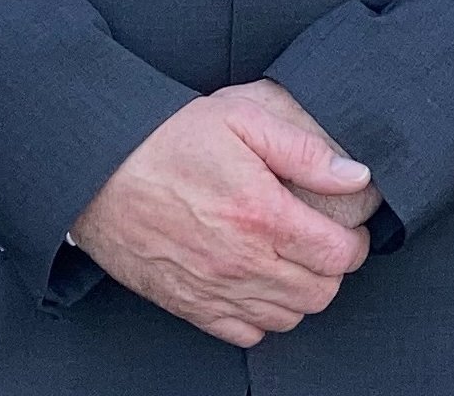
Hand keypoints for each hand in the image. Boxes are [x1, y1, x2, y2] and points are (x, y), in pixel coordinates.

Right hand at [69, 89, 375, 346]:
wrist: (98, 171)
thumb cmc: (167, 140)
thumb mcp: (242, 119)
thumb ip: (305, 150)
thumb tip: (356, 175)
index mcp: (262, 215)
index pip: (339, 255)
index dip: (355, 244)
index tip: (349, 230)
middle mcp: (242, 262)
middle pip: (320, 293)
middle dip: (332, 270)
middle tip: (322, 243)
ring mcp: (214, 289)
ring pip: (288, 318)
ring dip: (300, 293)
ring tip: (293, 262)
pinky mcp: (188, 305)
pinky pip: (246, 333)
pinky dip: (262, 316)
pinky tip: (258, 284)